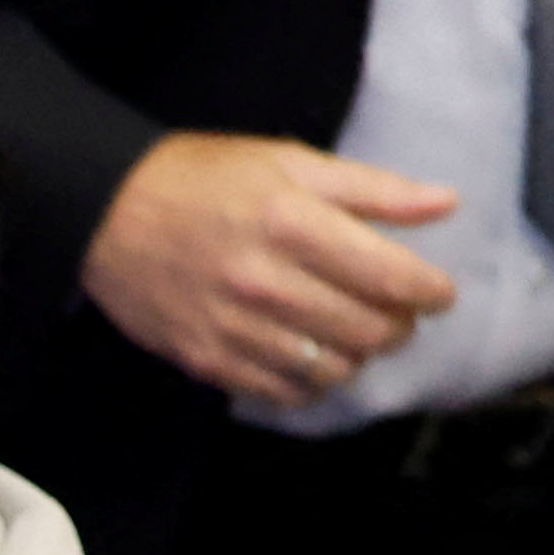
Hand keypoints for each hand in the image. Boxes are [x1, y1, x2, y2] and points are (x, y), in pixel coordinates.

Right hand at [81, 135, 459, 408]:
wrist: (108, 214)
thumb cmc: (204, 180)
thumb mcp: (290, 162)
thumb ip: (372, 188)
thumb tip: (445, 203)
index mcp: (292, 222)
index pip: (389, 276)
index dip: (429, 291)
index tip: (439, 293)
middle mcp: (265, 281)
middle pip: (367, 330)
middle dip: (399, 326)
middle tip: (398, 313)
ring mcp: (233, 327)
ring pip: (331, 369)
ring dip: (358, 356)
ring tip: (355, 335)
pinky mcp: (207, 359)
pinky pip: (282, 392)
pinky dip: (312, 383)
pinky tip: (313, 359)